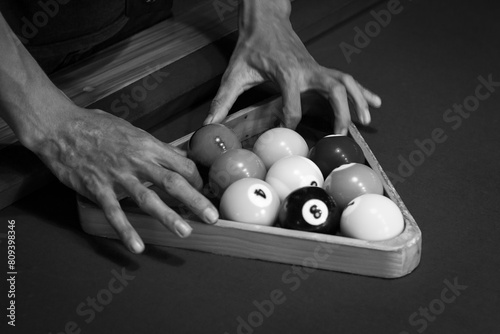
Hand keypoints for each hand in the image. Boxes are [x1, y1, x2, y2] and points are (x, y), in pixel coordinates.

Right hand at [31, 106, 218, 253]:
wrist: (60, 127)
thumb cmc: (97, 126)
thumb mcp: (132, 131)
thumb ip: (155, 147)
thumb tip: (179, 156)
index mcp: (148, 145)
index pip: (182, 164)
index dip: (196, 179)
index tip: (202, 191)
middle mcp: (137, 161)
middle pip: (173, 182)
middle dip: (195, 200)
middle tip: (212, 217)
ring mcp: (117, 176)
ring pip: (148, 198)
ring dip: (168, 216)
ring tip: (185, 232)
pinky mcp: (97, 188)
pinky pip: (114, 213)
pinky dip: (126, 230)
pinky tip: (137, 247)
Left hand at [204, 0, 380, 133]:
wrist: (265, 21)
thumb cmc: (250, 47)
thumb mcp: (234, 73)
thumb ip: (222, 101)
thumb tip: (208, 126)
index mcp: (286, 73)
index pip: (292, 104)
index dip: (290, 122)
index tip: (287, 137)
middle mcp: (306, 70)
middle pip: (332, 90)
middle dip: (340, 112)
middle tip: (341, 135)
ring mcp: (316, 68)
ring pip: (345, 82)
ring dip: (358, 101)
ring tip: (367, 122)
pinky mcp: (320, 68)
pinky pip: (346, 79)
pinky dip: (363, 91)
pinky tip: (375, 102)